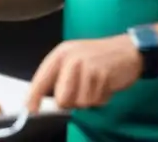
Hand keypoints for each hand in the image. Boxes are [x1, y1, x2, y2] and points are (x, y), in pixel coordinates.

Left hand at [27, 35, 141, 111]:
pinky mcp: (102, 75)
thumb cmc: (99, 57)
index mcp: (61, 53)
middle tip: (83, 92)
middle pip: (62, 98)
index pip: (41, 78)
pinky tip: (106, 85)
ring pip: (81, 102)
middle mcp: (71, 59)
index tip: (30, 109)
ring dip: (90, 100)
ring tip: (96, 86)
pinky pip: (97, 101)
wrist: (128, 49)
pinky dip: (102, 98)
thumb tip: (47, 98)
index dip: (34, 96)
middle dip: (72, 102)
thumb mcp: (75, 59)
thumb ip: (60, 75)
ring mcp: (87, 66)